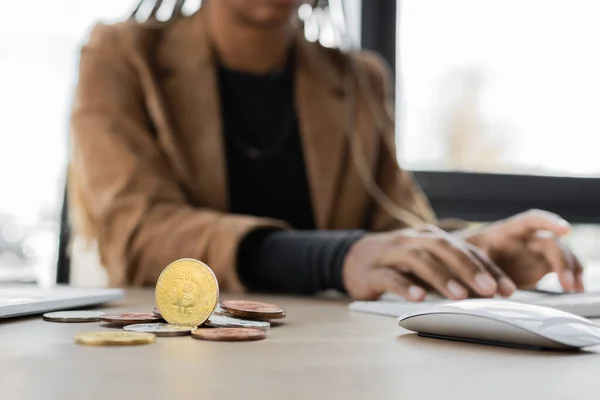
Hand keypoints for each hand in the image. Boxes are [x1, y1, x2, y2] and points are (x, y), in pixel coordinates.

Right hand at [342, 229, 516, 300]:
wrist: (352, 258)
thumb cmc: (397, 263)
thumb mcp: (425, 262)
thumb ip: (450, 270)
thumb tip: (488, 290)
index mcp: (430, 237)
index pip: (465, 249)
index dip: (487, 268)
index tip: (508, 289)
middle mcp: (413, 239)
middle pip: (444, 248)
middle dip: (469, 269)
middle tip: (489, 290)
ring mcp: (391, 253)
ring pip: (419, 260)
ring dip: (441, 278)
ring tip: (460, 296)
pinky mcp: (372, 270)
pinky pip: (390, 276)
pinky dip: (405, 286)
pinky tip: (418, 298)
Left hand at [463, 209, 583, 292]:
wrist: (462, 263)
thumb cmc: (461, 254)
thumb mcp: (462, 256)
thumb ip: (474, 265)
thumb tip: (482, 282)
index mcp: (506, 231)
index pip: (530, 220)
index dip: (548, 222)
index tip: (565, 229)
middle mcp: (524, 239)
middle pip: (550, 243)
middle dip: (562, 260)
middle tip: (566, 283)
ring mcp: (533, 254)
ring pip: (561, 255)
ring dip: (571, 269)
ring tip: (575, 288)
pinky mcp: (538, 268)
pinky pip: (560, 269)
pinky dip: (570, 277)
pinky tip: (575, 290)